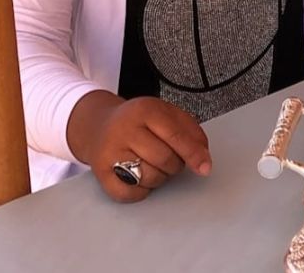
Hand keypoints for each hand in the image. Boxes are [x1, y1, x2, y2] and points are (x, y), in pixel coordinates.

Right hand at [69, 92, 211, 202]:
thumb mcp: (167, 113)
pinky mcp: (99, 172)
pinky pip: (128, 193)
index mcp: (146, 110)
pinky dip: (140, 191)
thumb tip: (203, 158)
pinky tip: (140, 178)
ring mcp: (110, 152)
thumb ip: (191, 131)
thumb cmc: (139, 121)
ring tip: (154, 165)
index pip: (175, 136)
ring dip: (159, 178)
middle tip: (171, 159)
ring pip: (148, 178)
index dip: (193, 154)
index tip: (205, 167)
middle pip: (164, 159)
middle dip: (175, 165)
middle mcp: (125, 130)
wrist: (98, 125)